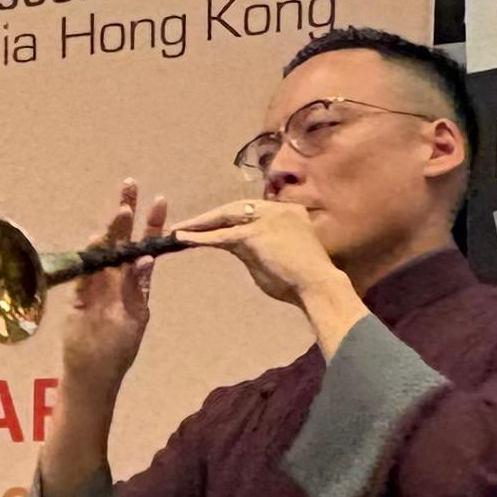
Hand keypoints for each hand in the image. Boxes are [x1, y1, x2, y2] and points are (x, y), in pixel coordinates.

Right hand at [50, 186, 167, 396]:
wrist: (93, 374)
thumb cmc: (117, 350)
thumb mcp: (135, 318)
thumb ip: (138, 289)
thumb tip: (146, 258)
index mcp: (133, 284)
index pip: (144, 247)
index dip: (152, 225)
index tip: (159, 200)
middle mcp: (114, 279)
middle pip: (121, 240)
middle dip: (125, 213)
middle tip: (130, 186)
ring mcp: (95, 287)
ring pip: (102, 252)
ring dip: (111, 231)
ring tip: (121, 210)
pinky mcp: (78, 298)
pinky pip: (84, 274)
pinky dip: (90, 258)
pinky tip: (97, 241)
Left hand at [174, 196, 345, 309]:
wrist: (318, 287)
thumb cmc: (301, 280)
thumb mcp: (278, 255)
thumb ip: (258, 246)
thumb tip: (236, 246)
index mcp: (287, 211)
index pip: (249, 210)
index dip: (226, 217)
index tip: (209, 223)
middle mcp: (278, 209)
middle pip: (235, 208)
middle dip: (208, 217)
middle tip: (185, 224)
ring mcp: (267, 218)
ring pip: (226, 217)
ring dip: (200, 225)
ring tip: (178, 231)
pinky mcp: (255, 233)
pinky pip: (222, 235)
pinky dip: (201, 238)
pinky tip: (184, 239)